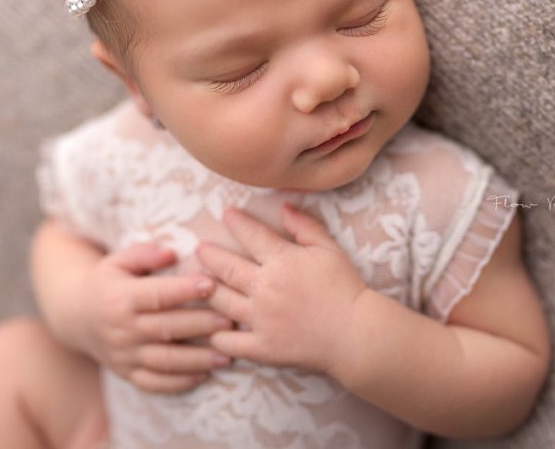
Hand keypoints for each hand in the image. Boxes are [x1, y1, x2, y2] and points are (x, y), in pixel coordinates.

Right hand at [76, 242, 235, 392]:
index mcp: (120, 299)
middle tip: (231, 321)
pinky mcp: (127, 374)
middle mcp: (121, 330)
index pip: (156, 295)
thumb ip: (144, 253)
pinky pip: (154, 383)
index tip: (212, 284)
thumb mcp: (118, 260)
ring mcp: (124, 355)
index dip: (184, 291)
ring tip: (227, 354)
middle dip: (200, 326)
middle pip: (165, 329)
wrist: (76, 317)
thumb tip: (171, 252)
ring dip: (197, 360)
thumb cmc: (109, 282)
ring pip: (164, 361)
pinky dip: (179, 383)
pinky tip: (204, 375)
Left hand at [195, 203, 367, 375]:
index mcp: (282, 261)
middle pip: (226, 267)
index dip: (237, 222)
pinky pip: (230, 341)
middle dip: (209, 255)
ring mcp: (260, 319)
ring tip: (199, 283)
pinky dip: (218, 335)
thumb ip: (305, 226)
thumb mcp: (330, 249)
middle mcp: (264, 288)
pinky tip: (213, 329)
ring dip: (207, 289)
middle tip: (199, 248)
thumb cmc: (346, 288)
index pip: (251, 235)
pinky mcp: (261, 347)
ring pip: (221, 301)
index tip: (226, 214)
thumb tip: (284, 206)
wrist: (355, 333)